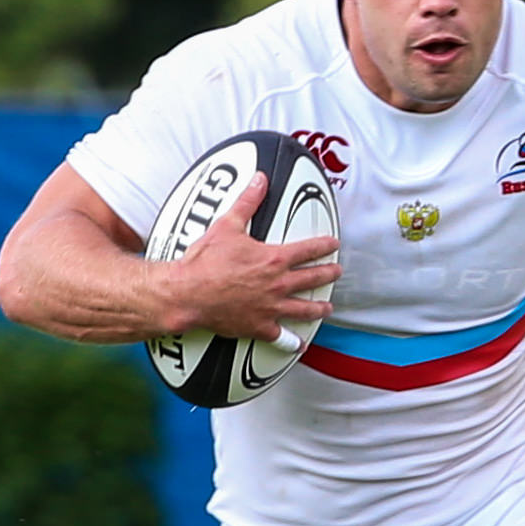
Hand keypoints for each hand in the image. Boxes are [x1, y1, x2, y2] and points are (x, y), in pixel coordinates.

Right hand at [159, 172, 341, 342]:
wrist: (188, 293)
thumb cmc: (204, 263)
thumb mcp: (227, 225)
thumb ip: (247, 202)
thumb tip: (258, 182)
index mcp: (274, 259)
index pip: (309, 250)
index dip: (324, 246)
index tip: (332, 245)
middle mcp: (278, 284)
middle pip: (313, 279)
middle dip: (328, 274)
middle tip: (336, 273)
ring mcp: (271, 307)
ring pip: (304, 309)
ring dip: (318, 308)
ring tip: (326, 308)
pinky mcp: (260, 326)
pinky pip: (281, 336)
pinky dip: (291, 341)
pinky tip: (298, 343)